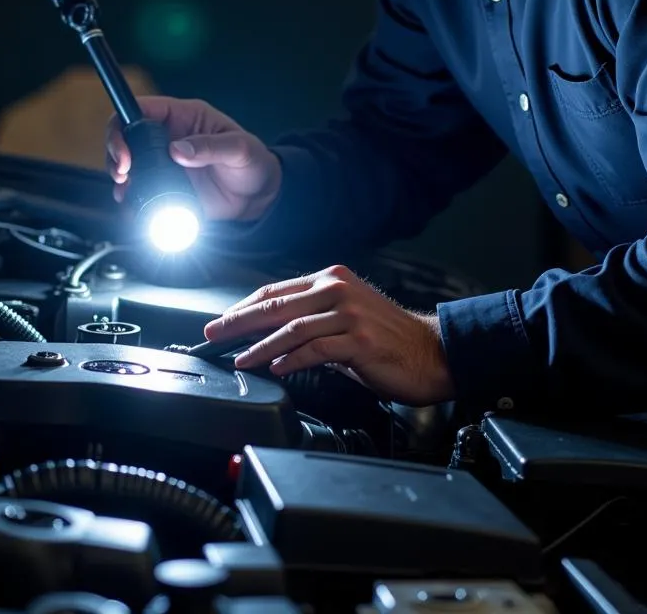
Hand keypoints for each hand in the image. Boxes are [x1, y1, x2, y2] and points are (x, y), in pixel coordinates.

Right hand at [105, 96, 281, 221]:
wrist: (259, 197)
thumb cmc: (254, 162)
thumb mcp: (241, 149)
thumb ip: (211, 146)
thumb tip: (178, 150)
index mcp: (184, 117)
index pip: (141, 109)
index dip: (124, 125)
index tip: (125, 151)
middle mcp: (168, 138)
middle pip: (126, 137)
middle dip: (116, 153)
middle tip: (123, 175)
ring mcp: (164, 164)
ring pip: (128, 165)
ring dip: (120, 178)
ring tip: (125, 192)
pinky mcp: (166, 187)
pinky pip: (140, 191)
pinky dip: (131, 200)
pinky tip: (133, 207)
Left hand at [202, 266, 455, 405]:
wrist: (433, 353)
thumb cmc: (389, 339)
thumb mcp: (346, 318)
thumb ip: (312, 321)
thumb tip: (271, 337)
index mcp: (332, 279)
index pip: (276, 290)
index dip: (244, 306)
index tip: (221, 322)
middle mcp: (338, 290)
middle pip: (276, 305)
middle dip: (238, 322)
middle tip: (213, 335)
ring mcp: (349, 313)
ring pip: (291, 328)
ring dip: (259, 345)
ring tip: (239, 358)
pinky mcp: (359, 340)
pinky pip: (315, 349)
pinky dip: (291, 359)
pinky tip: (276, 367)